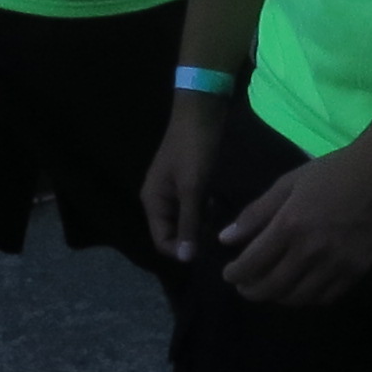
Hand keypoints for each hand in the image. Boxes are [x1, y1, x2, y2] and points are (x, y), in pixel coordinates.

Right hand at [143, 93, 226, 265]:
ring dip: (199, 226)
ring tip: (219, 225)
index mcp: (152, 201)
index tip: (207, 251)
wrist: (201, 111)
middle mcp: (158, 199)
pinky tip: (218, 208)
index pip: (161, 242)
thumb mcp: (192, 189)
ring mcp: (172, 190)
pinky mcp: (186, 181)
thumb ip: (188, 224)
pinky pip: (191, 207)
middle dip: (192, 239)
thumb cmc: (194, 149)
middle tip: (216, 238)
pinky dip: (203, 211)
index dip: (181, 251)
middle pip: (171, 233)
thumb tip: (186, 260)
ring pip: (183, 220)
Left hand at [216, 139, 371, 308]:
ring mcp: (336, 264)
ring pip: (299, 297)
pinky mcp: (356, 271)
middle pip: (273, 287)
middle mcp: (311, 250)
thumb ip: (256, 213)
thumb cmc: (331, 173)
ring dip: (278, 297)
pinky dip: (307, 298)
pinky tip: (300, 288)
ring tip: (270, 288)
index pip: (253, 262)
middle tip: (244, 287)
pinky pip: (326, 297)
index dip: (236, 274)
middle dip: (252, 291)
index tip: (228, 274)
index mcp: (290, 225)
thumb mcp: (287, 184)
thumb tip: (225, 238)